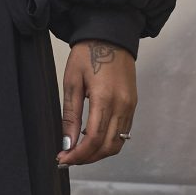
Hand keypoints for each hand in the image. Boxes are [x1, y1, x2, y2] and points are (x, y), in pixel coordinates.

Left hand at [60, 41, 136, 165]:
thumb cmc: (87, 54)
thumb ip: (70, 115)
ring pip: (117, 143)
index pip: (93, 139)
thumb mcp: (72, 82)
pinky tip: (92, 139)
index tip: (63, 159)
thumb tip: (67, 142)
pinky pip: (123, 132)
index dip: (78, 154)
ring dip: (98, 153)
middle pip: (107, 146)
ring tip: (79, 152)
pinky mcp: (133, 104)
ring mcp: (130, 106)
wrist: (110, 35)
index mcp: (105, 99)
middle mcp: (122, 106)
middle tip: (68, 159)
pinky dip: (108, 142)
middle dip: (87, 158)